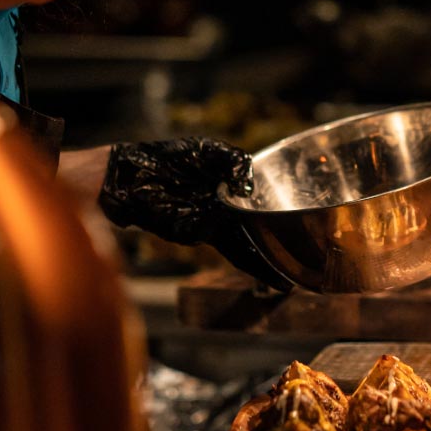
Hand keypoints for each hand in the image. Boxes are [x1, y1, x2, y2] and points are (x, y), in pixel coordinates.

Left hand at [98, 138, 291, 289]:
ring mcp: (209, 226)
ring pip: (241, 248)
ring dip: (261, 264)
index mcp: (230, 192)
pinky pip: (221, 242)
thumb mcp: (208, 150)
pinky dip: (242, 257)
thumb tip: (250, 187)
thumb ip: (235, 162)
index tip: (298, 231)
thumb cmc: (169, 158)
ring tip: (282, 280)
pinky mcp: (193, 233)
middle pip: (253, 235)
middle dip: (273, 254)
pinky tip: (260, 269)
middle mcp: (223, 212)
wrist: (132, 174)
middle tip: (295, 271)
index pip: (259, 210)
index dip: (278, 220)